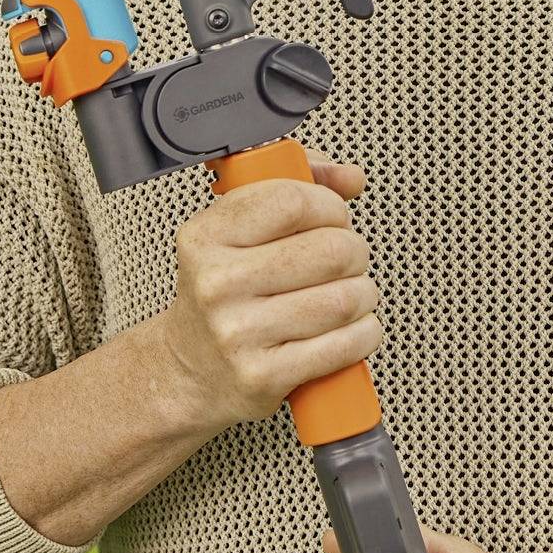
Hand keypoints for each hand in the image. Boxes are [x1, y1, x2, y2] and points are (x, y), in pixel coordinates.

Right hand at [156, 159, 382, 433]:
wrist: (189, 370)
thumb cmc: (223, 295)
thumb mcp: (237, 232)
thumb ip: (295, 188)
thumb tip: (350, 177)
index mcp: (206, 237)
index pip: (292, 201)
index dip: (330, 205)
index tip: (333, 217)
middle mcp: (217, 283)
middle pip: (330, 249)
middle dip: (355, 252)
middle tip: (345, 260)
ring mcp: (238, 333)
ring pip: (344, 298)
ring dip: (363, 295)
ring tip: (348, 296)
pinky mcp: (263, 376)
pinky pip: (345, 344)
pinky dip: (363, 333)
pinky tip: (349, 328)